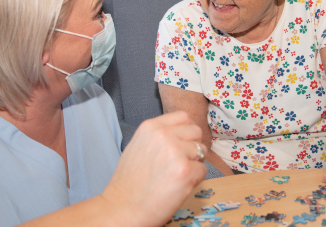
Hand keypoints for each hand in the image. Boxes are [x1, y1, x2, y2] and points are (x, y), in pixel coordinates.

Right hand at [101, 111, 206, 226]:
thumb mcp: (138, 145)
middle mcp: (164, 135)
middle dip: (192, 146)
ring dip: (194, 163)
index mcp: (151, 126)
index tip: (181, 143)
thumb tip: (182, 132)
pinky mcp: (185, 171)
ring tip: (176, 175)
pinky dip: (194, 180)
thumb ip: (159, 135)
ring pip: (202, 151)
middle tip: (179, 162)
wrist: (123, 208)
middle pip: (196, 132)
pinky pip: (203, 170)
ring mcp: (175, 152)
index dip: (186, 131)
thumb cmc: (130, 181)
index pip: (183, 117)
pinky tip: (178, 186)